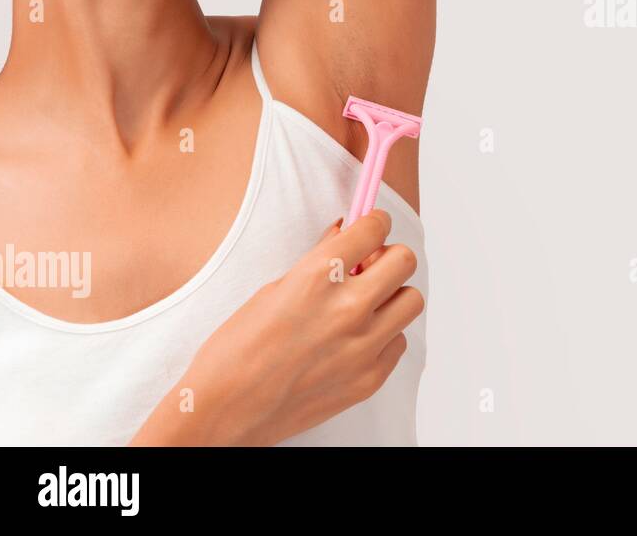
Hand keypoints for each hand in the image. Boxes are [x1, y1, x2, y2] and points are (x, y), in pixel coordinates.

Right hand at [131, 209, 423, 445]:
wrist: (225, 412)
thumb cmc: (237, 350)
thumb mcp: (273, 290)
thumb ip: (319, 261)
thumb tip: (347, 233)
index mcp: (318, 276)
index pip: (375, 228)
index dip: (373, 224)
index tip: (370, 228)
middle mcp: (348, 308)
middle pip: (404, 260)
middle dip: (388, 257)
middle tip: (370, 267)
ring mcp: (363, 346)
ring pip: (411, 300)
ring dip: (392, 297)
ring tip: (364, 307)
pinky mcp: (370, 378)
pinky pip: (398, 342)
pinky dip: (383, 337)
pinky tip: (354, 342)